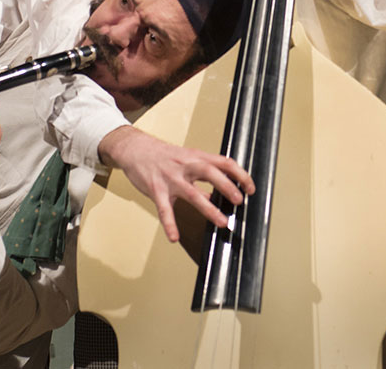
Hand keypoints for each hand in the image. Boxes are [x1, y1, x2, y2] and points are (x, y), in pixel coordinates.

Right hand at [98, 126, 255, 242]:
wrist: (135, 149)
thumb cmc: (162, 155)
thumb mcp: (186, 160)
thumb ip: (202, 177)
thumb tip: (216, 196)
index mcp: (196, 157)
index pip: (224, 163)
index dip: (240, 174)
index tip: (250, 188)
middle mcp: (186, 166)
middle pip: (211, 173)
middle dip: (227, 187)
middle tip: (239, 201)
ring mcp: (171, 178)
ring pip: (192, 194)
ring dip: (209, 209)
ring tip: (222, 222)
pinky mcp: (157, 190)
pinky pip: (164, 209)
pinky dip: (169, 224)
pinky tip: (174, 237)